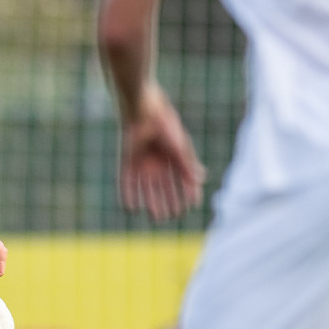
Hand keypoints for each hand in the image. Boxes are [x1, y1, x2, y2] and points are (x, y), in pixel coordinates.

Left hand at [119, 84, 205, 220]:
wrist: (143, 110)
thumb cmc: (165, 125)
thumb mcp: (179, 147)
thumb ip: (188, 164)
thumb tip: (201, 180)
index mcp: (172, 157)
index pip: (182, 179)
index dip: (187, 192)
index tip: (192, 205)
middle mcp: (157, 162)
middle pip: (164, 187)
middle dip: (169, 202)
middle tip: (172, 217)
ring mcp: (142, 163)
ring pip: (147, 188)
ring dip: (152, 202)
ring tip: (155, 218)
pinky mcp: (127, 161)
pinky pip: (127, 182)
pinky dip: (129, 195)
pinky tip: (131, 209)